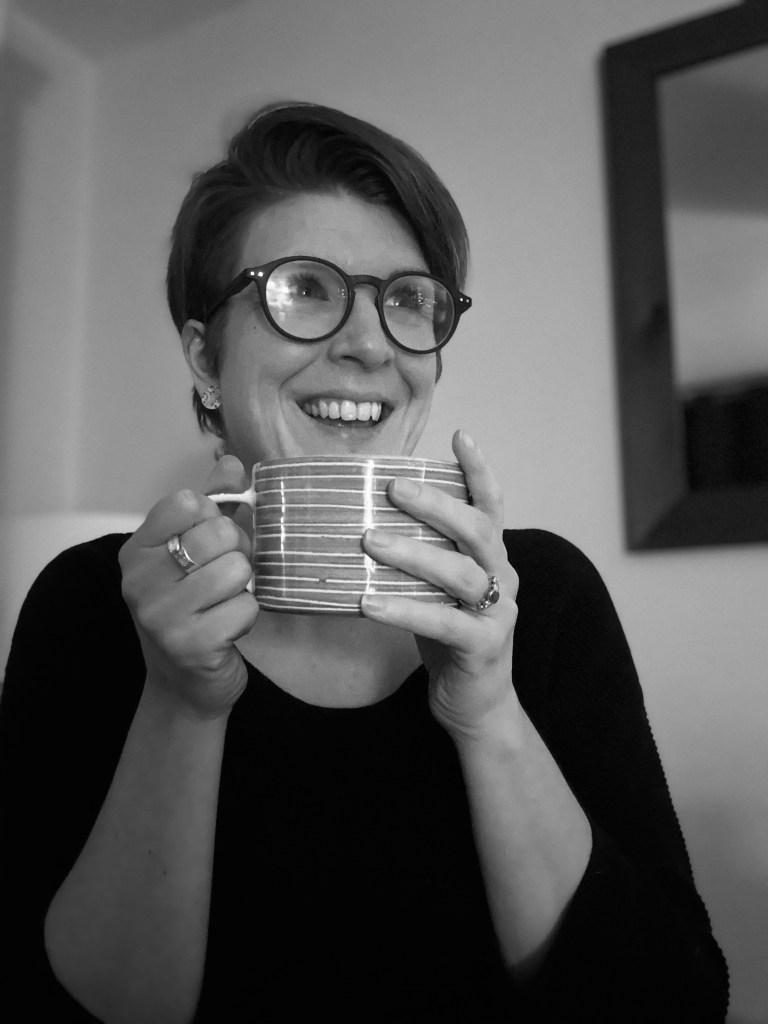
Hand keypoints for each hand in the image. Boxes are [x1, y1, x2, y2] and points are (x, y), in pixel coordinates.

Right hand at [118, 456, 257, 719]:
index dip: (214, 517)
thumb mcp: (194, 551)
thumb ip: (213, 503)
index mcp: (138, 549)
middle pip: (219, 532)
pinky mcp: (191, 645)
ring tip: (224, 602)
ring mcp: (161, 615)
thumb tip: (229, 462)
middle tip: (224, 576)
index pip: (187, 502)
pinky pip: (246, 606)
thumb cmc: (192, 608)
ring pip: (236, 568)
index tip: (209, 542)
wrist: (185, 683)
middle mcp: (140, 580)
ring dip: (243, 587)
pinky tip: (227, 628)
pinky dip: (247, 616)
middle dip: (236, 553)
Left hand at [361, 431, 518, 742]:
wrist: (476, 703)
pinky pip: (443, 623)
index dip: (478, 470)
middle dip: (436, 504)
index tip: (460, 435)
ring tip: (369, 541)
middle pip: (477, 530)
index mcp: (492, 556)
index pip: (490, 505)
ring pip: (460, 573)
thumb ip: (420, 555)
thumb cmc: (448, 636)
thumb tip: (362, 518)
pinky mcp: (485, 647)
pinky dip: (404, 610)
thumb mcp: (436, 588)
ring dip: (413, 554)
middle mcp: (502, 577)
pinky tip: (368, 603)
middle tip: (394, 487)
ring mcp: (498, 612)